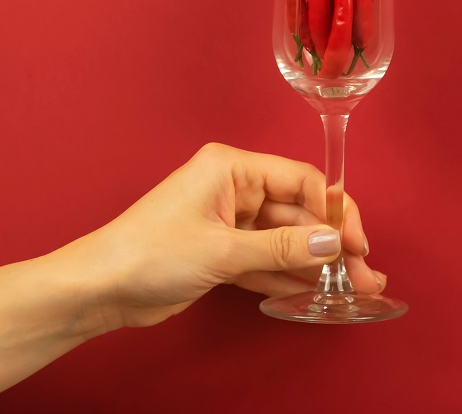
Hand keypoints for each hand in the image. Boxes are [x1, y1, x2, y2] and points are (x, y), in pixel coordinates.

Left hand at [55, 143, 385, 328]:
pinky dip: (288, 276)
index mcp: (231, 168)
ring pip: (285, 240)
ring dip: (315, 265)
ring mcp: (228, 222)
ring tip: (351, 290)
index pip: (299, 180)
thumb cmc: (147, 253)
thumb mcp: (222, 250)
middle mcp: (233, 189)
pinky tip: (315, 293)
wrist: (99, 289)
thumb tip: (332, 242)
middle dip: (330, 245)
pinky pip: (266, 260)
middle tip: (362, 274)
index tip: (356, 243)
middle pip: (297, 213)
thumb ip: (282, 247)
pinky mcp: (221, 252)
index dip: (333, 210)